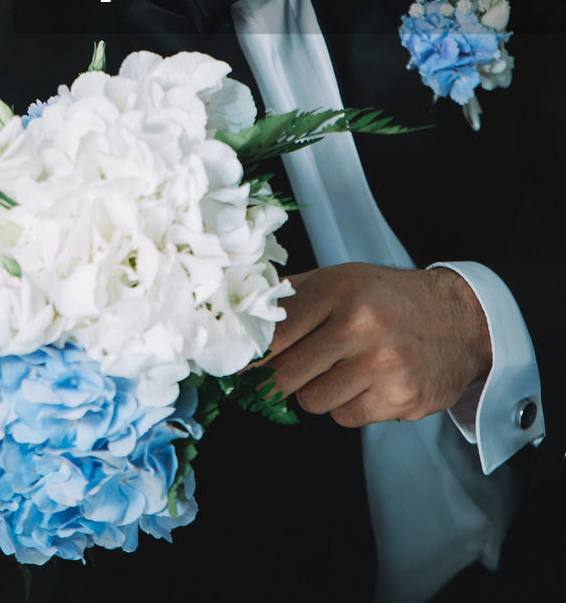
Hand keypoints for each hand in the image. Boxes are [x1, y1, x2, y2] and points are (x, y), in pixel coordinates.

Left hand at [255, 263, 491, 427]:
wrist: (460, 318)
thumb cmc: (388, 298)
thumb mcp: (341, 278)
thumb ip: (293, 295)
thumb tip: (242, 312)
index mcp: (339, 289)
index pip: (274, 334)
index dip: (250, 356)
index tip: (237, 366)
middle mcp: (360, 325)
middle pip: (285, 375)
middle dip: (276, 380)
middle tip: (281, 374)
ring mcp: (383, 365)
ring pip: (312, 401)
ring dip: (316, 392)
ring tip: (340, 369)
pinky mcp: (400, 398)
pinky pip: (345, 418)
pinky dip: (347, 406)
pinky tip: (365, 383)